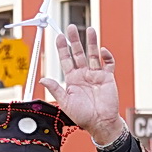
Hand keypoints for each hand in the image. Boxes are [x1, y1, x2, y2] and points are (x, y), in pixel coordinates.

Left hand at [40, 25, 124, 146]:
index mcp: (72, 80)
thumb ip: (55, 89)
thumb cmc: (83, 116)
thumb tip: (43, 79)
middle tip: (71, 28)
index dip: (62, 48)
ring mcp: (96, 75)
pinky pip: (108, 64)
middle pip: (79, 53)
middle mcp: (83, 75)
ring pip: (93, 54)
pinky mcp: (107, 78)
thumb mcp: (65, 102)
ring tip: (90, 30)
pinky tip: (102, 51)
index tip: (59, 37)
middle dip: (75, 40)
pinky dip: (106, 56)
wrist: (100, 123)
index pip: (66, 60)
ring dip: (91, 42)